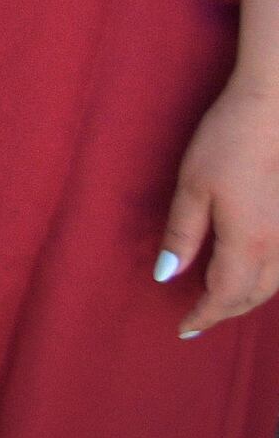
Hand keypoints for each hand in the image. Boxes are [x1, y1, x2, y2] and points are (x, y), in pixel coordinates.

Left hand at [164, 77, 278, 336]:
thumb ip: (182, 234)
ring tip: (221, 300)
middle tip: (198, 318)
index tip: (183, 329)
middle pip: (253, 295)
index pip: (224, 296)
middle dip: (225, 311)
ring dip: (248, 297)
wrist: (276, 109)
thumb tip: (168, 275)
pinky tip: (252, 270)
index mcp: (248, 243)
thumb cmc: (229, 142)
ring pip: (276, 283)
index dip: (204, 316)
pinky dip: (268, 278)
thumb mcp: (192, 187)